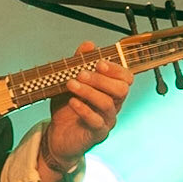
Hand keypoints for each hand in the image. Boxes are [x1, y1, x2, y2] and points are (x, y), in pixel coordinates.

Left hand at [40, 41, 131, 178]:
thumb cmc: (67, 109)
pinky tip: (72, 102)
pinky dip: (84, 109)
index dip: (115, 69)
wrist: (57, 136)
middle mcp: (114, 105)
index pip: (126, 78)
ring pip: (107, 104)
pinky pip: (96, 121)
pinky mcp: (97, 134)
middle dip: (102, 79)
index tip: (98, 62)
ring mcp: (107, 121)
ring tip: (71, 84)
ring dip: (89, 92)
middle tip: (81, 74)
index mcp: (111, 91)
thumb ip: (79, 63)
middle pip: (121, 90)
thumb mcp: (70, 82)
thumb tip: (88, 45)